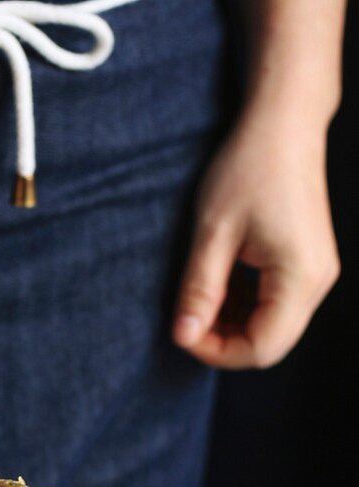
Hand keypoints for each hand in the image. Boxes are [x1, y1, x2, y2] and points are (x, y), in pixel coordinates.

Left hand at [172, 107, 339, 368]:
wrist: (284, 121)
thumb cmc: (249, 167)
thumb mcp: (213, 232)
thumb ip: (199, 290)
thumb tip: (183, 337)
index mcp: (300, 278)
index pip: (262, 348)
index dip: (217, 352)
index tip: (182, 333)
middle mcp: (317, 283)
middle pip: (269, 344)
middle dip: (223, 342)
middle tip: (187, 319)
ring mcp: (315, 274)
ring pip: (271, 327)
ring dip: (231, 324)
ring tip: (199, 298)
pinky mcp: (306, 264)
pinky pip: (274, 305)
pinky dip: (242, 306)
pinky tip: (218, 285)